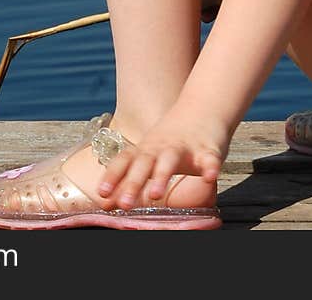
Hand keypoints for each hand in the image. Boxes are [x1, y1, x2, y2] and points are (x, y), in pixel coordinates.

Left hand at [98, 108, 229, 209]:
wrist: (203, 108)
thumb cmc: (169, 141)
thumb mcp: (148, 155)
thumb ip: (128, 178)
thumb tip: (104, 203)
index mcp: (146, 150)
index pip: (125, 160)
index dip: (113, 176)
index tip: (102, 193)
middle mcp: (161, 147)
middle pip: (144, 163)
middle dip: (133, 182)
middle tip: (124, 203)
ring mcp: (184, 147)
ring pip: (171, 160)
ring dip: (161, 176)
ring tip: (154, 194)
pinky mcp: (208, 150)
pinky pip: (209, 159)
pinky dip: (209, 167)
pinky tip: (209, 177)